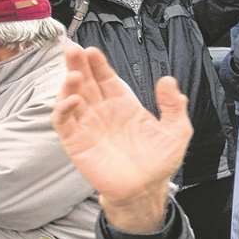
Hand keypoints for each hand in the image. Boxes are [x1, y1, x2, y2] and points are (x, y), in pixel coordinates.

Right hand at [52, 45, 188, 232]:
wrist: (147, 190)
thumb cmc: (159, 162)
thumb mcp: (176, 131)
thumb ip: (173, 106)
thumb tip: (168, 79)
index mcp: (123, 105)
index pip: (107, 78)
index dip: (98, 64)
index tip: (92, 51)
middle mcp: (102, 111)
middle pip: (85, 82)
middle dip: (77, 64)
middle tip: (71, 49)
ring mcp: (88, 126)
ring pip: (71, 97)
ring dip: (68, 84)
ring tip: (73, 73)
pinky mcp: (76, 142)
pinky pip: (63, 122)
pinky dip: (63, 109)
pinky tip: (73, 100)